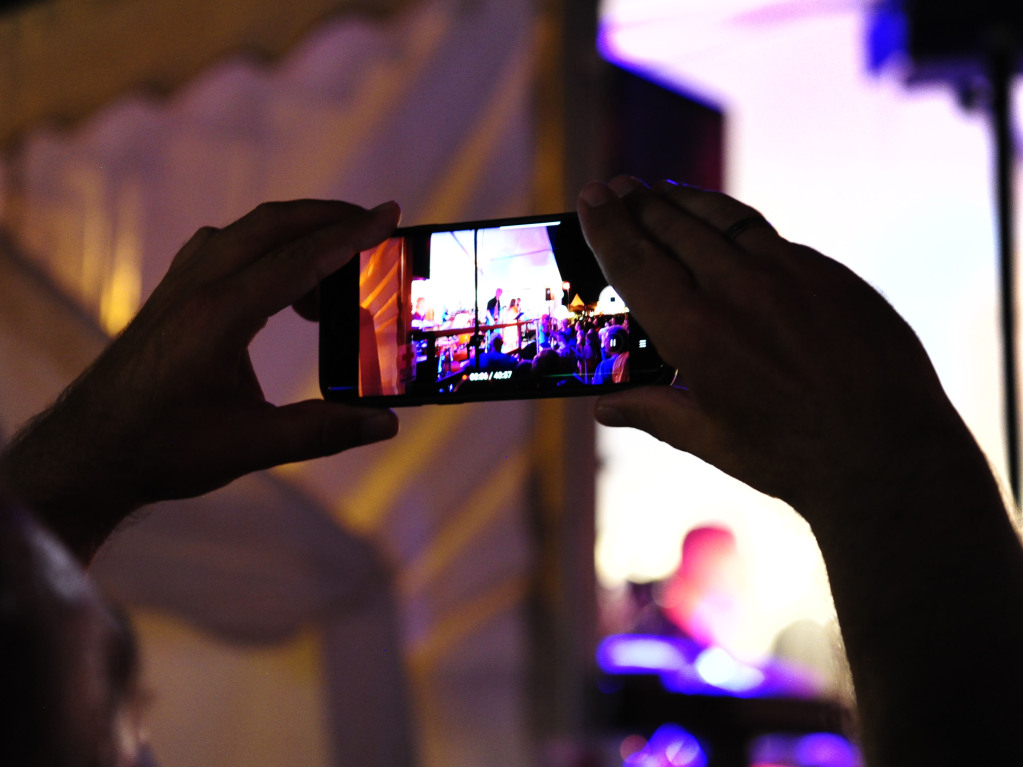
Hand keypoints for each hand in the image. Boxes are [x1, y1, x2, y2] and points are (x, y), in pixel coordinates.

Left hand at [0, 199, 400, 559]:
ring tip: (333, 272)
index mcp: (219, 317)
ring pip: (245, 232)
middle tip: (373, 224)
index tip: (388, 216)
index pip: (297, 259)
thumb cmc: (161, 450)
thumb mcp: (250, 447)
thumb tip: (385, 424)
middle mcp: (196, 288)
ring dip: (295, 233)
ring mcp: (178, 286)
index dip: (349, 237)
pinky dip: (263, 249)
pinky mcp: (169, 295)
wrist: (88, 452)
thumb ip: (322, 432)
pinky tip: (278, 285)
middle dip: (328, 217)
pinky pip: (223, 247)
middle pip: (272, 225)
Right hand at [577, 178, 968, 521]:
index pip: (634, 259)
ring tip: (663, 193)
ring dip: (685, 202)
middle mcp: (736, 289)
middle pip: (673, 225)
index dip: (607, 225)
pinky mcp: (829, 273)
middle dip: (639, 202)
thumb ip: (652, 411)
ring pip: (723, 218)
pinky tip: (729, 234)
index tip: (591, 197)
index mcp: (694, 332)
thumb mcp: (710, 438)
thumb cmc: (792, 456)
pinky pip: (771, 238)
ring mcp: (789, 273)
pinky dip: (737, 229)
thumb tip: (605, 407)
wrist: (890, 454)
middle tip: (619, 186)